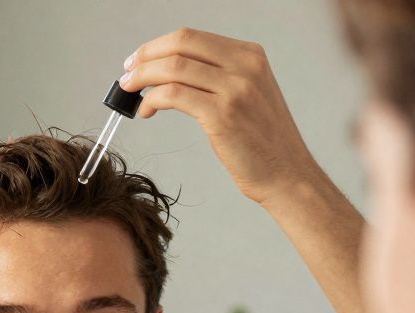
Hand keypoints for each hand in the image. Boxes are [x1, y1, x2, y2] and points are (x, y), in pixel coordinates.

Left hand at [120, 28, 323, 206]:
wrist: (287, 173)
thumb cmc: (261, 142)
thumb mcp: (247, 95)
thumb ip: (217, 77)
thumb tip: (172, 72)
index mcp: (250, 55)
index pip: (192, 37)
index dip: (157, 46)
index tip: (138, 60)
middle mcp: (245, 66)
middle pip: (181, 44)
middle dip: (145, 56)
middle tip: (127, 74)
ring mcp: (236, 88)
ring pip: (174, 68)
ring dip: (143, 78)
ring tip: (130, 92)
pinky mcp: (223, 114)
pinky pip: (174, 95)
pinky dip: (152, 99)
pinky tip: (147, 111)